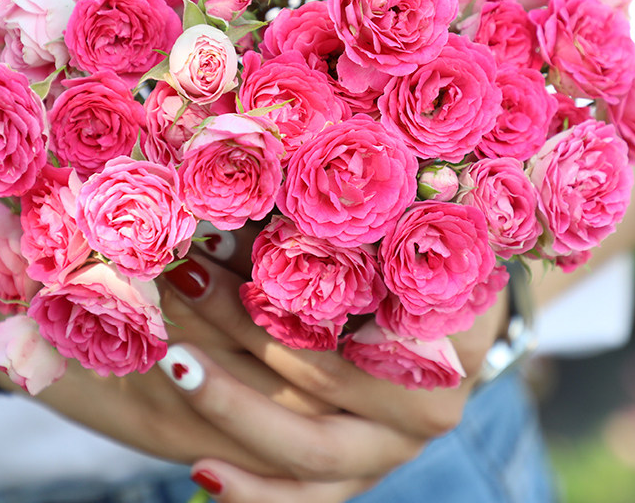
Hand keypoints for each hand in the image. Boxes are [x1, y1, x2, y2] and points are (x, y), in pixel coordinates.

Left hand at [159, 252, 507, 501]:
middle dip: (236, 324)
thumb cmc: (421, 259)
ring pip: (304, 448)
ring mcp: (391, 450)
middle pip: (315, 373)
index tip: (208, 235)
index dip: (272, 275)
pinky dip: (255, 493)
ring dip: (230, 405)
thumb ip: (337, 218)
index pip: (342, 312)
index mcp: (442, 337)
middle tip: (178, 277)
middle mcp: (422, 409)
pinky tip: (202, 474)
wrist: (462, 322)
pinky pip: (308, 499)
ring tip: (172, 363)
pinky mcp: (363, 474)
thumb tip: (251, 165)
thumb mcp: (395, 231)